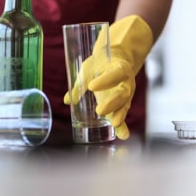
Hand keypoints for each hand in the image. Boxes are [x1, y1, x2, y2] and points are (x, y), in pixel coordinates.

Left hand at [64, 15, 152, 139]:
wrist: (116, 60)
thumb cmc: (100, 64)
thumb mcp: (89, 69)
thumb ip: (80, 84)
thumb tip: (67, 101)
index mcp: (120, 69)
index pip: (115, 74)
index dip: (105, 81)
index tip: (91, 86)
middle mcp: (127, 82)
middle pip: (122, 93)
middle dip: (112, 102)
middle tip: (100, 110)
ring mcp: (127, 94)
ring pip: (125, 104)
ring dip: (119, 115)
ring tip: (115, 124)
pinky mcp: (124, 103)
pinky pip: (123, 114)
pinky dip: (123, 125)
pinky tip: (123, 135)